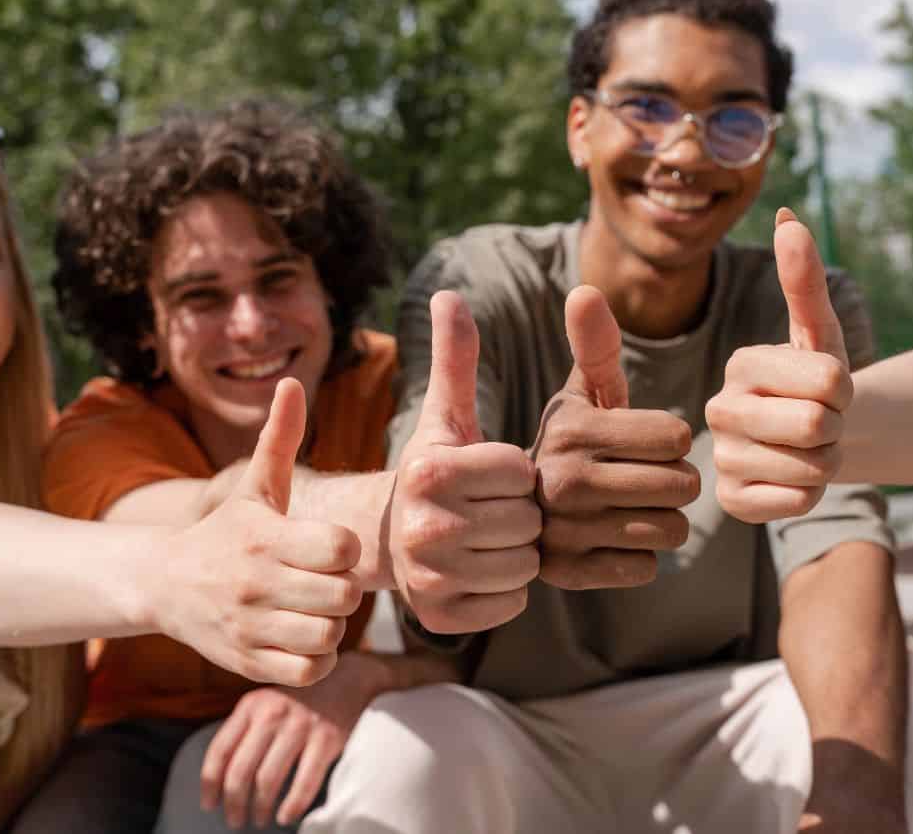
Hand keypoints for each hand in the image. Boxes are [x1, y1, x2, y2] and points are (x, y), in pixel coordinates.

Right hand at [158, 378, 363, 686]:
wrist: (164, 584)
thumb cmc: (227, 531)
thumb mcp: (253, 486)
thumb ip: (279, 438)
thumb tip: (292, 383)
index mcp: (265, 538)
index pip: (341, 548)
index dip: (346, 548)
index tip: (331, 546)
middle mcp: (257, 584)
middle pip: (343, 596)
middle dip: (345, 589)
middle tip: (329, 581)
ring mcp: (251, 627)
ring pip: (328, 636)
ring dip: (332, 625)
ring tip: (317, 610)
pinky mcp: (247, 662)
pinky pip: (308, 671)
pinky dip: (317, 659)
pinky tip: (306, 638)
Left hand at [199, 653, 387, 828]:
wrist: (348, 680)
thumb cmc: (300, 702)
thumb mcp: (266, 704)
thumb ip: (244, 730)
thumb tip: (219, 778)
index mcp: (251, 706)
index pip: (219, 751)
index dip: (209, 784)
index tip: (209, 805)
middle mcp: (272, 713)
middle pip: (240, 770)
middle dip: (234, 803)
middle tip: (235, 821)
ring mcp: (301, 725)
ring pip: (268, 779)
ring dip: (260, 808)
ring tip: (260, 820)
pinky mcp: (327, 738)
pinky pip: (304, 781)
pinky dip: (293, 805)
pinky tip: (286, 817)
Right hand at [390, 291, 542, 633]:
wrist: (385, 541)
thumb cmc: (432, 473)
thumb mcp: (443, 418)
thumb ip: (455, 359)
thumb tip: (448, 295)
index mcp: (430, 469)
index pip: (520, 471)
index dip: (514, 473)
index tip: (488, 476)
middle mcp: (423, 524)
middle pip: (527, 520)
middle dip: (519, 514)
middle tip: (490, 512)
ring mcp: (429, 577)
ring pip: (524, 565)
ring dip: (517, 553)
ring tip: (486, 540)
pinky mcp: (440, 617)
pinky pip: (511, 604)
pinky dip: (505, 591)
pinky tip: (479, 572)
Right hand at [530, 285, 698, 589]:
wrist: (509, 512)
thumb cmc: (569, 444)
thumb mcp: (578, 396)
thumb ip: (594, 347)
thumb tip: (586, 290)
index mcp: (572, 429)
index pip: (676, 438)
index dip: (672, 441)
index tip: (646, 443)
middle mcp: (564, 481)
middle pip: (681, 486)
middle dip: (676, 482)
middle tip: (645, 479)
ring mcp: (564, 532)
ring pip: (670, 530)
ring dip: (663, 520)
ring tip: (633, 507)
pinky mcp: (568, 574)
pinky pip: (645, 568)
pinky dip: (639, 556)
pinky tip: (613, 539)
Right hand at [707, 207, 851, 523]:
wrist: (813, 438)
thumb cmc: (817, 382)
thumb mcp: (819, 332)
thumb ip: (804, 279)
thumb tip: (788, 217)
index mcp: (740, 364)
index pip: (829, 381)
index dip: (846, 389)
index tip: (827, 388)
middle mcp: (718, 410)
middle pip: (817, 426)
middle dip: (837, 428)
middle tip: (820, 423)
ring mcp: (720, 459)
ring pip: (813, 467)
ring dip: (827, 462)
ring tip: (807, 450)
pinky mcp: (731, 502)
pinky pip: (798, 502)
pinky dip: (811, 493)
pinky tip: (793, 478)